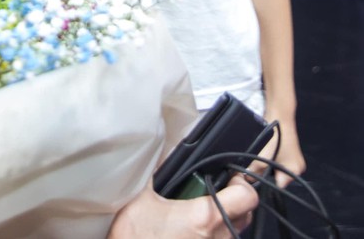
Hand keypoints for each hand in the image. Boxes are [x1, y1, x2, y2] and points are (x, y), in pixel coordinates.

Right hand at [108, 179, 257, 237]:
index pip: (247, 196)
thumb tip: (160, 151)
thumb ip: (156, 172)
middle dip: (234, 202)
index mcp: (204, 217)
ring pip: (234, 234)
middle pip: (245, 216)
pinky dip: (213, 237)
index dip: (242, 184)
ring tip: (201, 213)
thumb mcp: (141, 197)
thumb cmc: (133, 238)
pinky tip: (192, 232)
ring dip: (225, 222)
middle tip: (215, 192)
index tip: (231, 178)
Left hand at [259, 114, 305, 187]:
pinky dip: (267, 159)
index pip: (278, 186)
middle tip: (254, 167)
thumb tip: (246, 179)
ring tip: (258, 157)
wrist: (279, 114)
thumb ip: (255, 170)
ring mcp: (291, 160)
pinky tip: (262, 152)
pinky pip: (274, 161)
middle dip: (264, 174)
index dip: (265, 185)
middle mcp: (296, 168)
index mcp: (294, 172)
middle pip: (276, 178)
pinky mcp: (285, 152)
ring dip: (264, 166)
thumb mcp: (263, 156)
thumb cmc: (276, 136)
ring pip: (273, 169)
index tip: (253, 180)